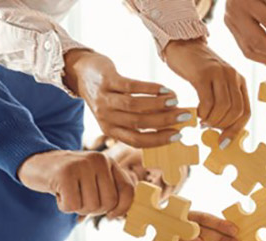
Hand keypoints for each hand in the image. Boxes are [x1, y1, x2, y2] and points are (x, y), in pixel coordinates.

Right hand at [18, 150, 133, 217]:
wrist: (36, 163)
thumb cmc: (68, 178)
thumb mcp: (93, 180)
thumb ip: (109, 192)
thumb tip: (119, 214)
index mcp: (108, 162)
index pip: (128, 190)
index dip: (122, 208)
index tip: (111, 215)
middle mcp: (99, 160)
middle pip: (108, 203)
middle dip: (94, 210)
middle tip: (80, 199)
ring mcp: (82, 165)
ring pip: (90, 206)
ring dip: (77, 207)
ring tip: (69, 193)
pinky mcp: (65, 173)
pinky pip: (72, 206)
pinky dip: (64, 206)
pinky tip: (59, 193)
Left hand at [64, 50, 189, 147]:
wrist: (82, 73)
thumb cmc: (107, 95)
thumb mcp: (116, 114)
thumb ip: (136, 121)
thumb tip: (168, 124)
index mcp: (111, 130)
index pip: (137, 141)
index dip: (159, 140)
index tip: (178, 135)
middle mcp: (106, 117)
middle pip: (138, 123)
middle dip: (164, 121)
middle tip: (183, 116)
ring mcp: (105, 99)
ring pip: (135, 106)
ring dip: (158, 105)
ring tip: (175, 101)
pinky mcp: (106, 81)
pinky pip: (131, 86)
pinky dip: (150, 88)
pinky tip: (164, 88)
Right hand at [164, 39, 249, 147]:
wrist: (182, 45)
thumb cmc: (198, 70)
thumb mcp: (216, 84)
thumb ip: (223, 102)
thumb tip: (222, 131)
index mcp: (239, 81)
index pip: (246, 112)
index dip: (235, 131)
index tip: (223, 143)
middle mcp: (233, 76)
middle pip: (236, 111)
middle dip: (222, 126)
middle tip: (209, 127)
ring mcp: (219, 73)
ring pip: (223, 108)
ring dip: (211, 120)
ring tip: (202, 120)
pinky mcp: (203, 73)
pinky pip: (207, 101)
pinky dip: (203, 113)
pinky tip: (197, 113)